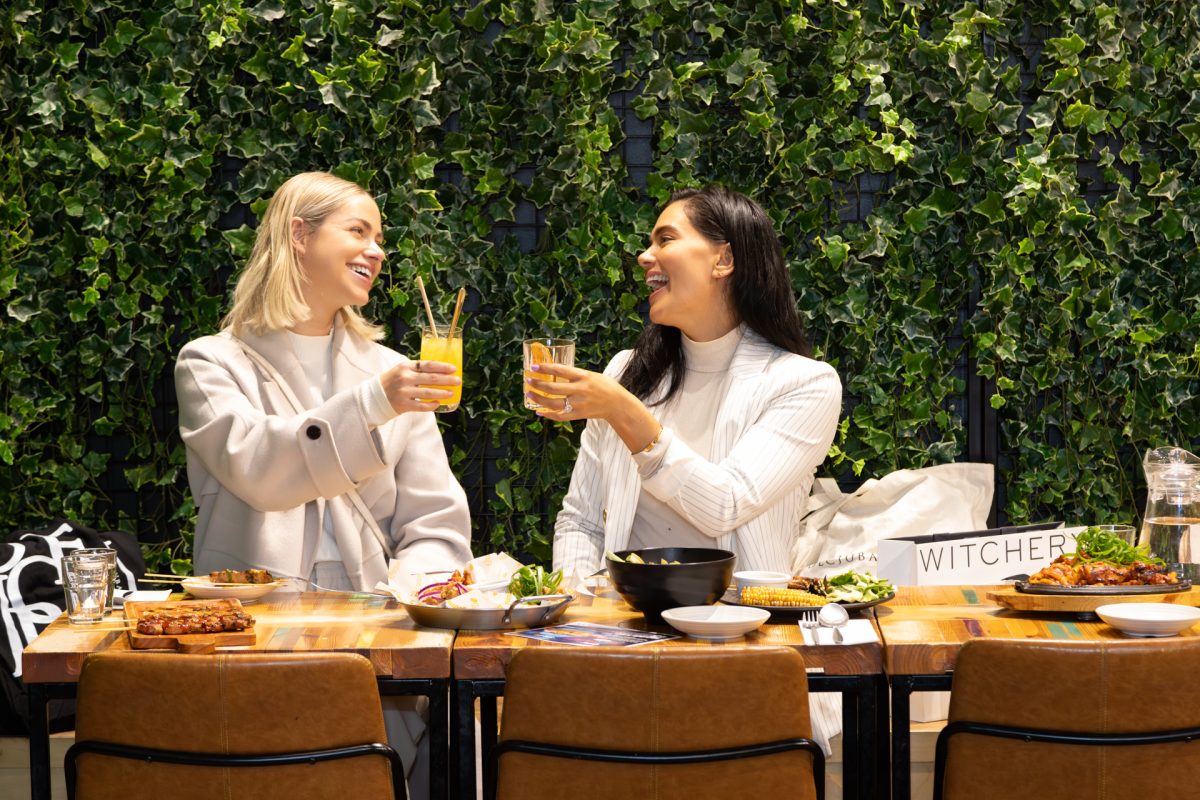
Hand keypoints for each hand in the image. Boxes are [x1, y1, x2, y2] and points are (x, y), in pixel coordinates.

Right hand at [380, 358, 459, 413]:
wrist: (374, 396)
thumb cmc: (393, 381)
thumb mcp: (403, 370)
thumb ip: (418, 369)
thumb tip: (441, 370)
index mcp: (406, 366)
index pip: (428, 365)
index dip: (442, 367)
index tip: (454, 369)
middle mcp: (405, 378)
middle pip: (431, 379)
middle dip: (447, 380)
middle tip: (458, 381)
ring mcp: (404, 392)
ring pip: (428, 393)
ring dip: (442, 393)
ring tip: (452, 393)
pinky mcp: (403, 405)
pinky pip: (421, 406)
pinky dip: (431, 405)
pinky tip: (438, 404)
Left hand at [526, 364, 661, 452]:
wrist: (618, 404)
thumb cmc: (605, 386)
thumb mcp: (591, 375)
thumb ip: (575, 375)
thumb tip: (556, 372)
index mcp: (583, 377)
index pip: (561, 370)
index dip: (546, 368)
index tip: (534, 367)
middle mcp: (580, 390)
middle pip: (554, 388)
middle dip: (538, 384)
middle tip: (528, 380)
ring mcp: (579, 404)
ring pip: (554, 403)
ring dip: (539, 399)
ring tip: (529, 394)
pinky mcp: (578, 414)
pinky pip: (560, 416)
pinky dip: (548, 414)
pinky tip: (539, 411)